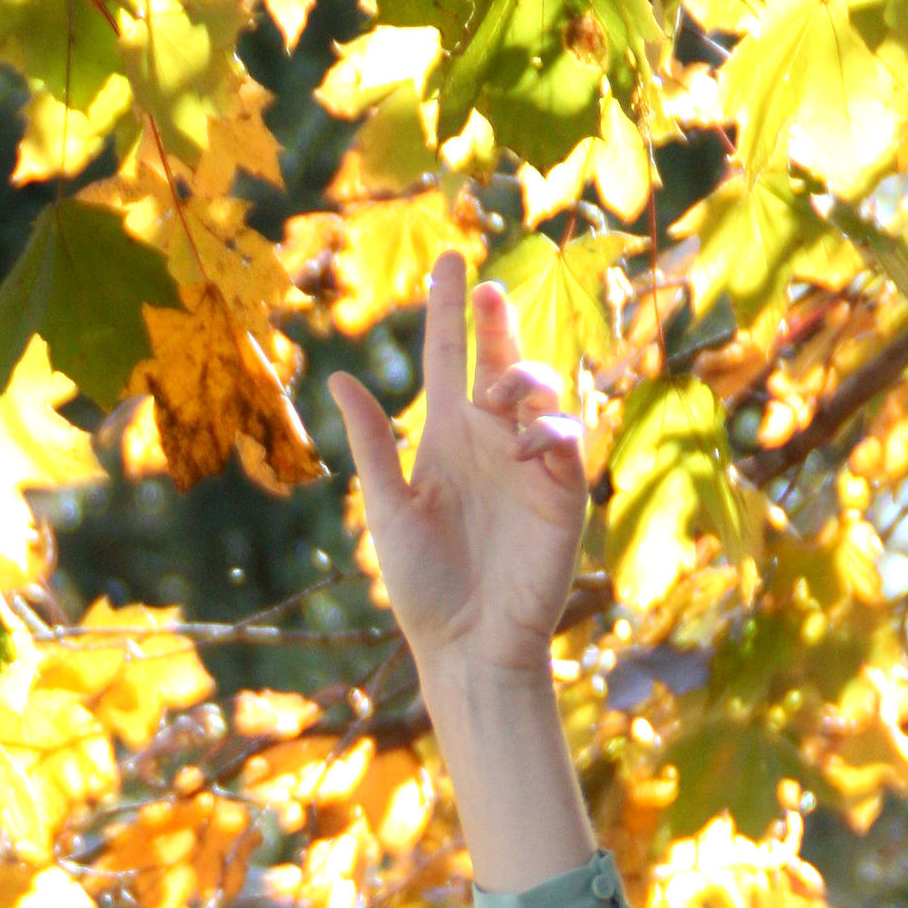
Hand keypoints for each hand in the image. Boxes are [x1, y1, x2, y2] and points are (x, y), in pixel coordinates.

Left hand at [329, 255, 588, 686]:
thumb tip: (341, 378)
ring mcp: (530, 463)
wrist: (465, 647)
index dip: (448, 312)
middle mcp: (492, 440)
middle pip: (501, 360)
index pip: (450, 360)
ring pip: (541, 390)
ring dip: (523, 377)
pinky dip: (550, 432)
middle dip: (496, 321)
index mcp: (447, 439)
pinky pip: (567, 441)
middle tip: (484, 289)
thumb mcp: (389, 510)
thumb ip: (373, 445)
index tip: (448, 260)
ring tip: (498, 394)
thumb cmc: (422, 587)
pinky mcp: (562, 493)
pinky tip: (524, 445)